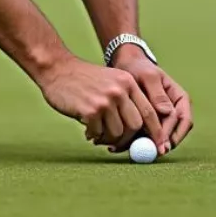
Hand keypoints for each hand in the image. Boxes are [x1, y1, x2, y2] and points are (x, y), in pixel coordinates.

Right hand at [36, 54, 162, 148]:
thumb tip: (140, 133)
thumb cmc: (85, 79)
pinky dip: (94, 135)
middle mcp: (120, 90)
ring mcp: (105, 100)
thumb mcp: (111, 81)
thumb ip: (126, 100)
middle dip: (127, 139)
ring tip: (98, 134)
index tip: (158, 147)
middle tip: (117, 144)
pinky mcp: (90, 110)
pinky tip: (87, 130)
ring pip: (117, 133)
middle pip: (135, 126)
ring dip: (108, 139)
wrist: (57, 69)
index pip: (149, 112)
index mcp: (128, 82)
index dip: (155, 132)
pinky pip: (99, 134)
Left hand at [110, 45, 193, 154]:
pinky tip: (118, 146)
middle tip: (144, 153)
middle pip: (172, 135)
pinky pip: (144, 139)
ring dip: (144, 148)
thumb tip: (168, 112)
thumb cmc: (138, 68)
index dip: (172, 133)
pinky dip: (133, 144)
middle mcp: (174, 112)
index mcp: (180, 99)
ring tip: (125, 149)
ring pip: (157, 140)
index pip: (183, 120)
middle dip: (158, 145)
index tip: (161, 143)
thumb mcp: (147, 76)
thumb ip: (157, 93)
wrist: (126, 67)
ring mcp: (161, 121)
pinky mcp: (147, 126)